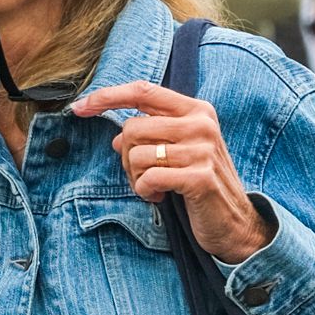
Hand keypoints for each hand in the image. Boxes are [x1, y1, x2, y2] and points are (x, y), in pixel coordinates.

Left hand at [71, 79, 276, 263]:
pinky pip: (148, 178)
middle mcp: (201, 124)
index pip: (143, 90)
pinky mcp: (199, 177)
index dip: (108, 96)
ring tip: (155, 188)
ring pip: (136, 154)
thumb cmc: (200, 185)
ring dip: (136, 178)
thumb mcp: (178, 153)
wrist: (235, 223)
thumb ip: (152, 137)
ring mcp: (202, 150)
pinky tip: (160, 197)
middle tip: (141, 176)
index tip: (79, 106)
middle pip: (132, 128)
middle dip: (126, 158)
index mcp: (196, 110)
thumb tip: (116, 138)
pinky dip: (145, 191)